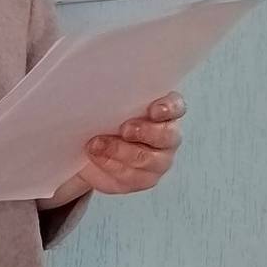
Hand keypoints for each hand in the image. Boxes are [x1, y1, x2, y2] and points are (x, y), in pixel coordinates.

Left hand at [52, 92, 185, 201]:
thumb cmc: (104, 118)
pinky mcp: (144, 179)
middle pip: (167, 136)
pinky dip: (111, 166)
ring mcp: (158, 160)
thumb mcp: (107, 103)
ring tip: (96, 144)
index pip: (176, 106)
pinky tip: (97, 157)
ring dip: (120, 151)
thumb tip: (97, 87)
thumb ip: (114, 96)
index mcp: (164, 111)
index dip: (168, 108)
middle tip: (124, 130)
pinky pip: (132, 177)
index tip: (154, 110)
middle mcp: (167, 136)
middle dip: (145, 132)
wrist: (90, 147)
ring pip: (148, 159)